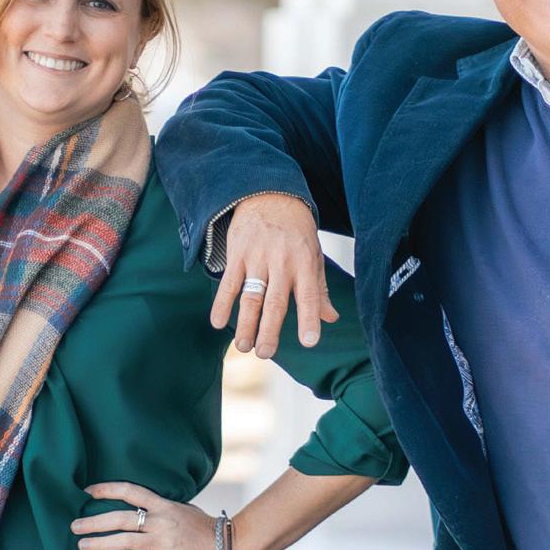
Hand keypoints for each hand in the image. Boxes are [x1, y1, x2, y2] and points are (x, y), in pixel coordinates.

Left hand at [74, 481, 225, 549]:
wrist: (232, 547)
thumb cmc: (208, 529)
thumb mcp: (186, 510)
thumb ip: (165, 508)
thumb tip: (145, 507)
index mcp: (166, 506)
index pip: (132, 492)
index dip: (108, 489)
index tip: (87, 491)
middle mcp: (162, 522)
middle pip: (121, 518)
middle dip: (94, 521)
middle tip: (74, 526)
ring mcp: (164, 543)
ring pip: (125, 542)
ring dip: (99, 544)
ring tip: (81, 546)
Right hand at [209, 194, 336, 358]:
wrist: (269, 194)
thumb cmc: (296, 230)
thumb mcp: (313, 254)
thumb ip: (319, 288)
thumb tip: (330, 318)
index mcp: (304, 264)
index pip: (309, 296)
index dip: (309, 318)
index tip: (309, 341)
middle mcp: (282, 263)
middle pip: (276, 301)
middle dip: (270, 329)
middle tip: (266, 354)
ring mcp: (258, 258)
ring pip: (251, 296)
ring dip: (246, 323)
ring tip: (244, 346)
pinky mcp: (237, 254)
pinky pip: (228, 282)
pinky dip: (222, 303)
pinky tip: (218, 323)